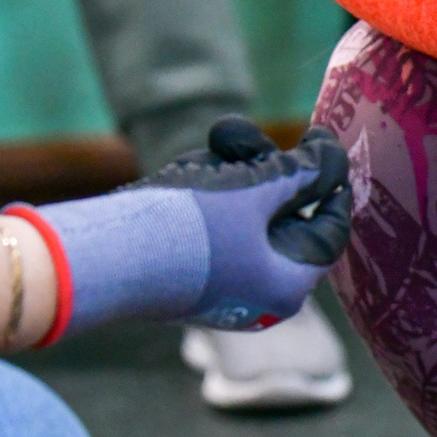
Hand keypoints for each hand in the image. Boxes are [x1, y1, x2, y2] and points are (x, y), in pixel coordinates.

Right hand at [26, 117, 354, 335]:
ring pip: (242, 214)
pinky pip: (209, 226)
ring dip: (228, 173)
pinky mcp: (186, 272)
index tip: (325, 144)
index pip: (328, 229)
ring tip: (210, 152)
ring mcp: (222, 285)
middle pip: (282, 216)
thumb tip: (333, 158)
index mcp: (289, 285)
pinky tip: (181, 176)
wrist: (103, 257)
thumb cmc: (192, 227)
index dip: (330, 182)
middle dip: (263, 169)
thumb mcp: (257, 189)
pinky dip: (202, 194)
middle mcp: (260, 293)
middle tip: (245, 142)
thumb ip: (302, 173)